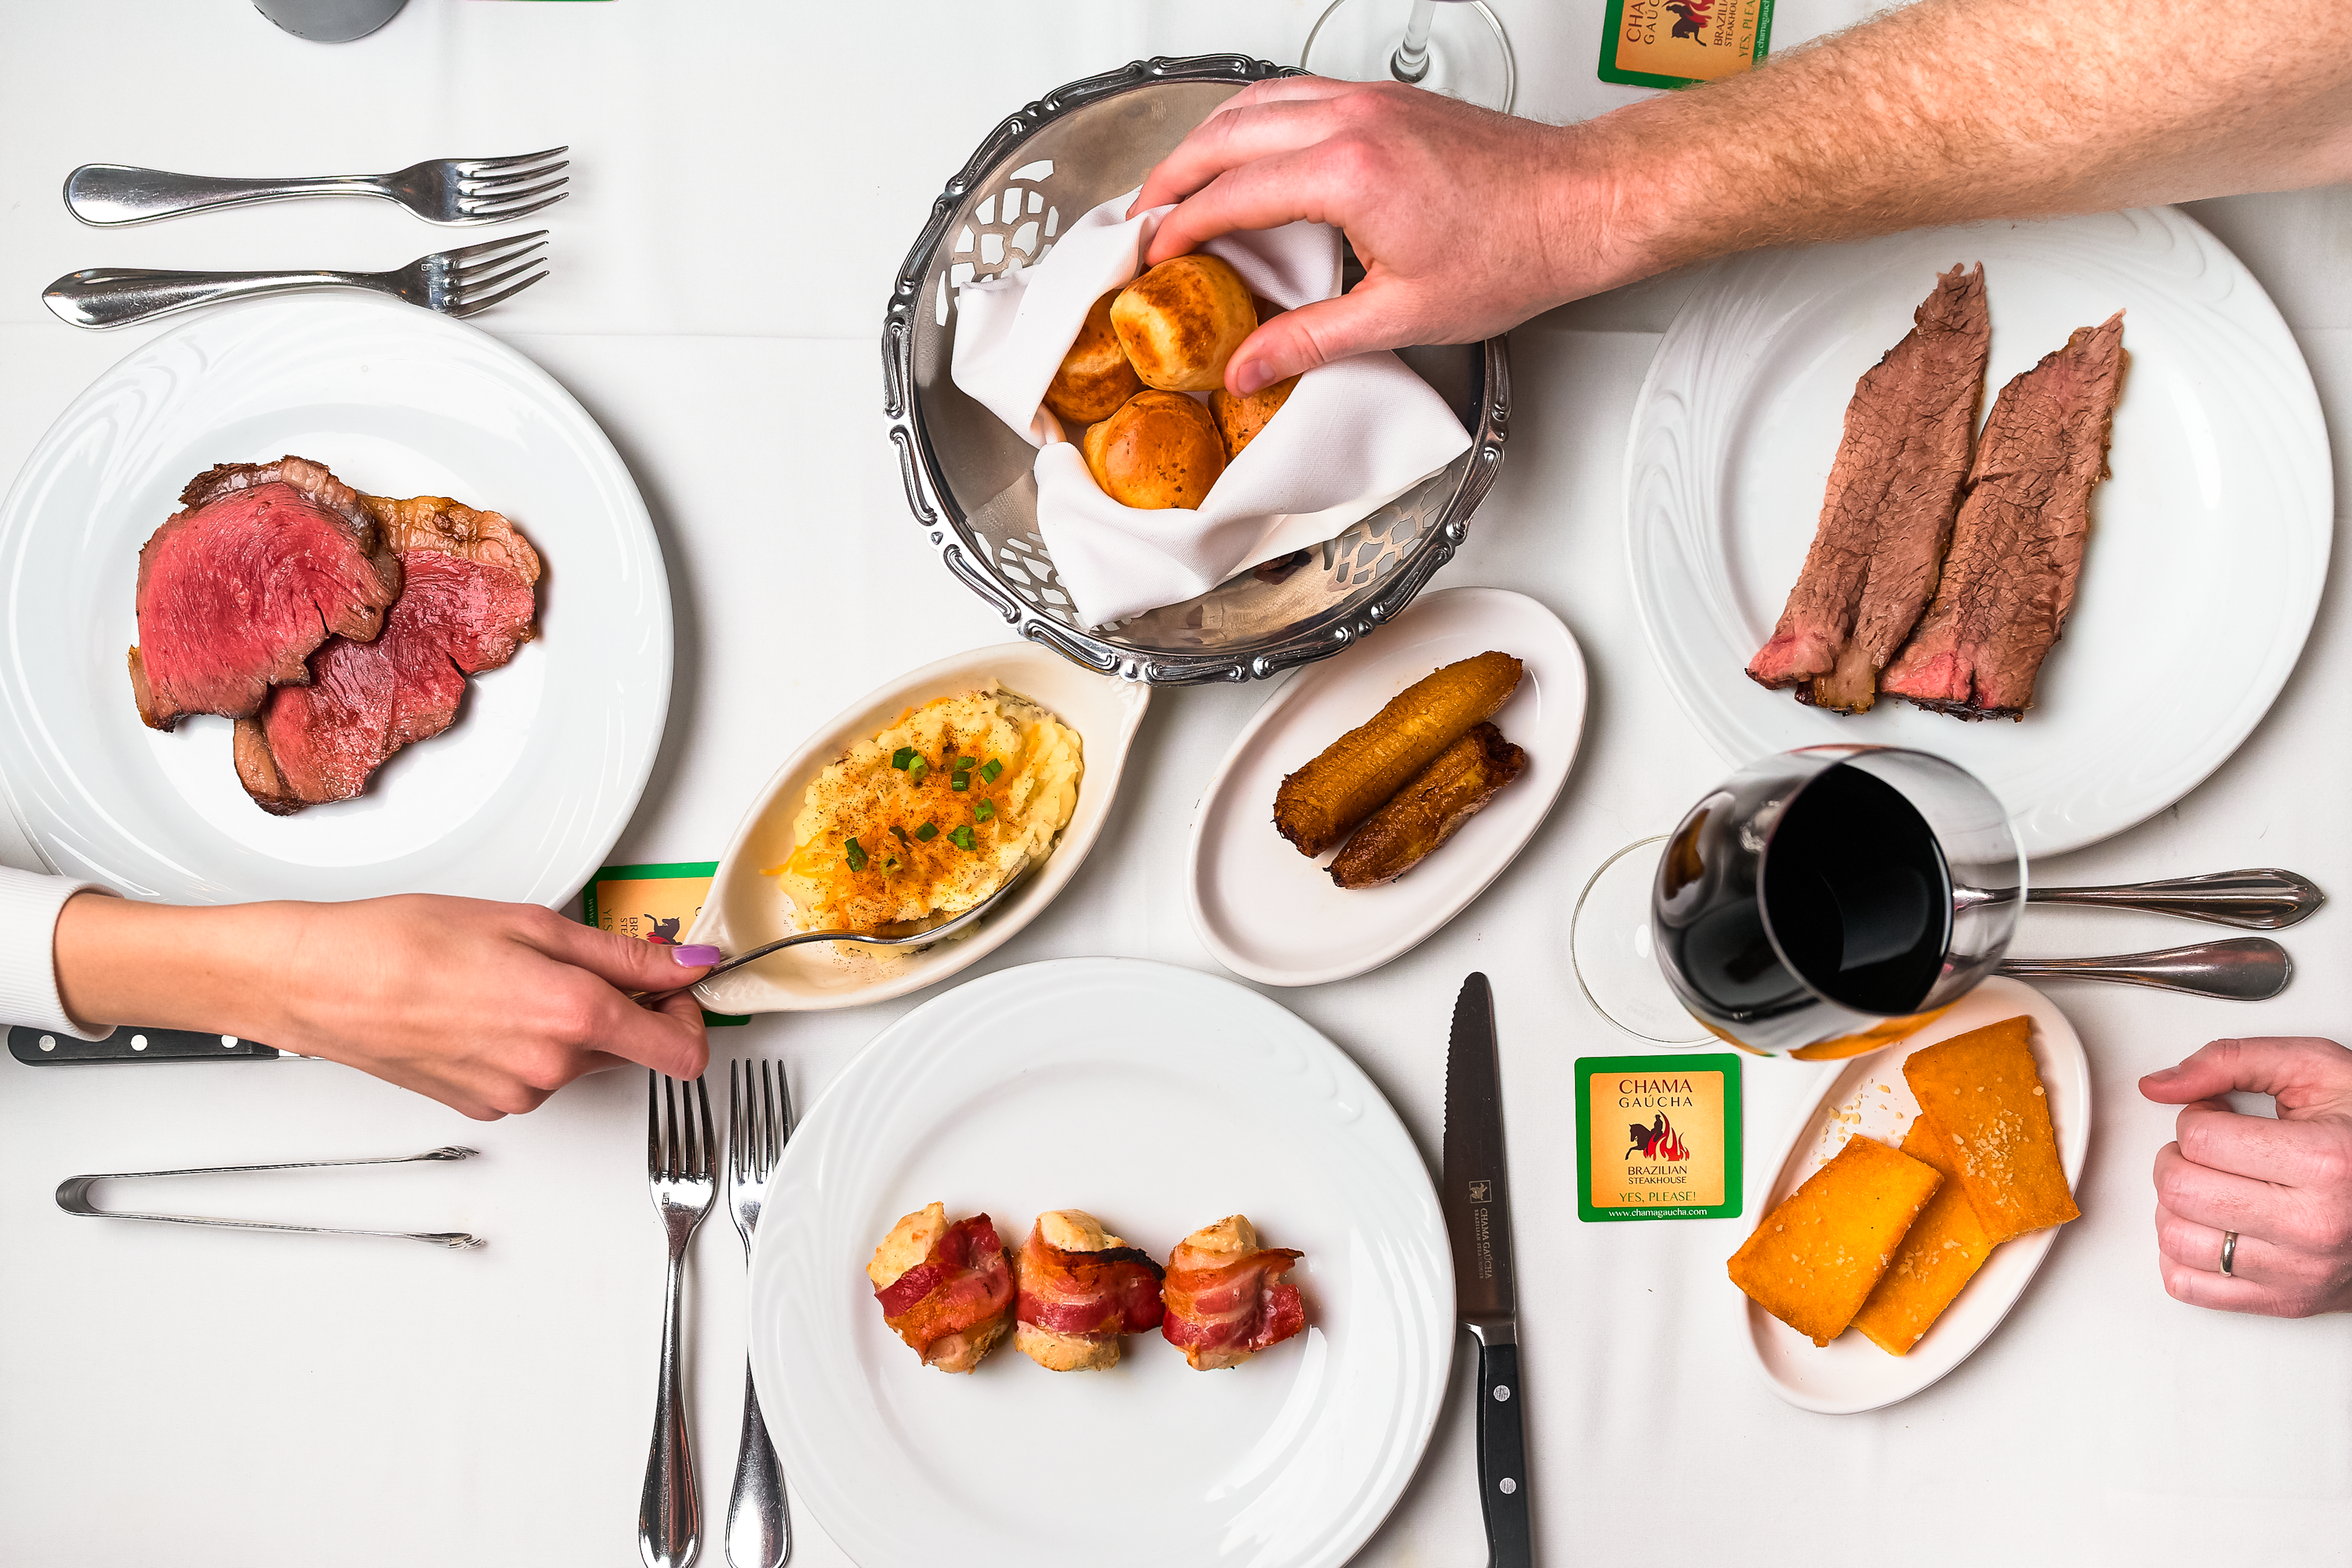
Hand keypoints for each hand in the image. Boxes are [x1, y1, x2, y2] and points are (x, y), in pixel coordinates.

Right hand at [54, 892, 715, 1120]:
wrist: (319, 983)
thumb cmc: (405, 942)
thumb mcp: (531, 924)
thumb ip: (624, 952)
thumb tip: (688, 962)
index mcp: (573, 1019)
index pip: (684, 1049)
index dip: (693, 1013)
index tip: (680, 983)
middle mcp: (552, 1070)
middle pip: (632, 1047)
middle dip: (624, 1005)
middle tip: (576, 958)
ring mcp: (518, 1094)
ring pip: (582, 1058)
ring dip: (572, 1022)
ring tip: (512, 975)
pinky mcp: (486, 1105)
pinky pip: (537, 1073)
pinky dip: (530, 1041)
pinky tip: (486, 1005)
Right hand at [1130, 77, 1620, 394]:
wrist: (1583, 204)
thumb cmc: (1516, 250)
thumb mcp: (1402, 315)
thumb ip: (1311, 340)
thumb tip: (1251, 366)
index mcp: (1348, 173)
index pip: (1231, 195)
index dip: (1181, 229)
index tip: (1152, 257)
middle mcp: (1352, 121)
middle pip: (1226, 134)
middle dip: (1172, 176)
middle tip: (1143, 219)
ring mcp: (1370, 101)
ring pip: (1256, 102)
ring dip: (1207, 141)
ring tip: (1179, 183)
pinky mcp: (1388, 99)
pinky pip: (1295, 94)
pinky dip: (1253, 121)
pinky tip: (1248, 150)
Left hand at [2139, 1037, 2351, 1316]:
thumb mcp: (2319, 1071)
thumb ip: (2232, 1061)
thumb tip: (2158, 1085)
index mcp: (2325, 1162)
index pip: (2199, 1137)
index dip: (2196, 1116)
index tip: (2218, 1115)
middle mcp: (2313, 1224)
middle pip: (2181, 1187)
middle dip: (2178, 1156)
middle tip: (2208, 1149)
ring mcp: (2300, 1271)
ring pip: (2175, 1238)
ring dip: (2175, 1204)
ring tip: (2211, 1185)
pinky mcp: (2287, 1302)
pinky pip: (2188, 1285)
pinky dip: (2180, 1254)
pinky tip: (2209, 1225)